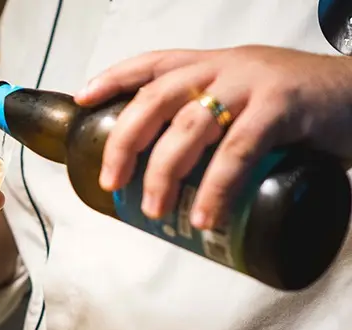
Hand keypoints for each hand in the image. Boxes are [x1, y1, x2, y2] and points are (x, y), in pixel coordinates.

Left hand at [74, 45, 351, 229]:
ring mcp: (251, 84)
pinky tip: (204, 215)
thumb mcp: (246, 97)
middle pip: (155, 98)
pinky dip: (215, 187)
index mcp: (209, 63)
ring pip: (189, 126)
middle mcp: (223, 67)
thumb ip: (212, 120)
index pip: (149, 63)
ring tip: (152, 208)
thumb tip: (170, 173)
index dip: (112, 78)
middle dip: (125, 141)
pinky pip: (237, 151)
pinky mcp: (282, 107)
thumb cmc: (297, 105)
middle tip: (111, 181)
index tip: (82, 100)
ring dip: (163, 172)